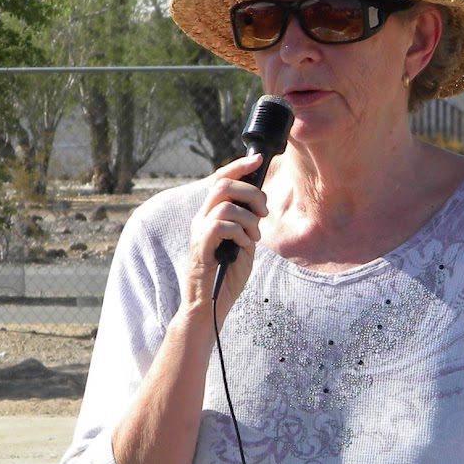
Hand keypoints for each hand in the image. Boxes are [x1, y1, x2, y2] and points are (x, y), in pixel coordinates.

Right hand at [187, 152, 268, 313]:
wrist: (210, 304)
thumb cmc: (227, 274)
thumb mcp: (244, 242)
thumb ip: (247, 222)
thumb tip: (259, 203)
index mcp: (211, 214)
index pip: (221, 179)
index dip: (239, 166)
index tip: (259, 159)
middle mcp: (202, 218)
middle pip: (223, 184)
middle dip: (251, 193)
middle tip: (263, 212)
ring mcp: (199, 231)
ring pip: (225, 204)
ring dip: (248, 219)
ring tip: (254, 237)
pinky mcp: (201, 246)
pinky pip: (221, 225)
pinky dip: (240, 232)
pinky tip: (244, 246)